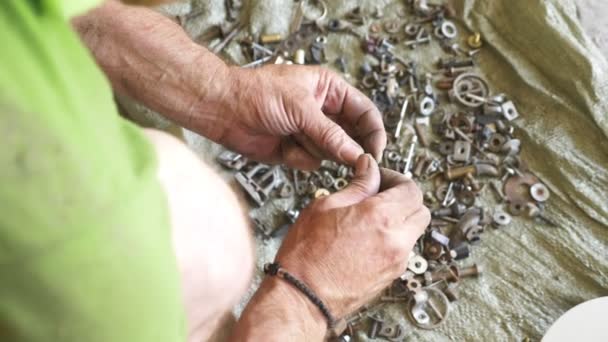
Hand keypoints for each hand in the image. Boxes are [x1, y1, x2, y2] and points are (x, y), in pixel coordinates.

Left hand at [218, 65, 385, 168]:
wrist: (223, 111)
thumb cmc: (257, 94)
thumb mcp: (301, 109)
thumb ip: (331, 134)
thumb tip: (356, 154)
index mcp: (330, 90)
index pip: (365, 112)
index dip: (373, 133)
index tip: (376, 153)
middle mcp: (324, 112)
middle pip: (352, 137)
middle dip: (348, 148)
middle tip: (353, 161)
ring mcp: (310, 133)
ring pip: (333, 154)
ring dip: (316, 149)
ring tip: (295, 136)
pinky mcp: (297, 151)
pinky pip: (312, 163)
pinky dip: (299, 158)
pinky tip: (283, 145)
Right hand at [274, 154, 428, 317]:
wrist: (302, 296)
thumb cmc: (306, 256)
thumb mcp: (325, 206)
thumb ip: (356, 185)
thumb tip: (369, 169)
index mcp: (381, 217)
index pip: (411, 189)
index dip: (396, 179)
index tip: (379, 178)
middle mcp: (395, 240)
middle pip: (421, 210)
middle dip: (404, 199)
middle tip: (380, 195)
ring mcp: (396, 262)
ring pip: (414, 231)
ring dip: (400, 220)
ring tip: (370, 218)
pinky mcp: (391, 277)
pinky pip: (403, 250)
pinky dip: (393, 239)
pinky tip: (368, 238)